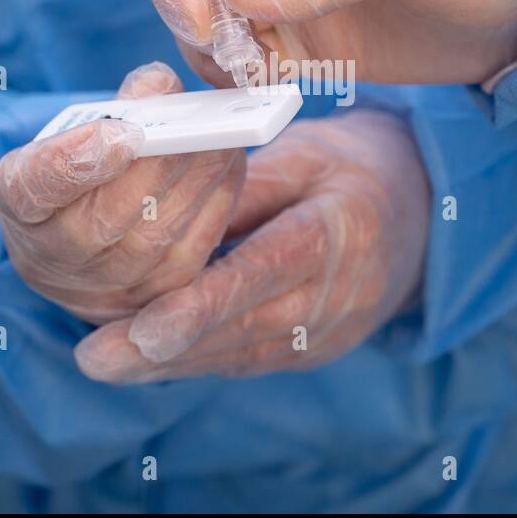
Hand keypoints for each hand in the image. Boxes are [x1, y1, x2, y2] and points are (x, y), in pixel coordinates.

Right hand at [0, 62, 244, 323]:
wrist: (81, 247)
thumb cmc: (78, 172)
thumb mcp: (72, 134)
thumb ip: (112, 109)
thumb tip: (160, 85)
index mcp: (21, 205)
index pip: (32, 189)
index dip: (73, 163)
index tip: (118, 134)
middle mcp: (54, 256)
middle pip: (105, 217)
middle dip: (156, 165)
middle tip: (193, 124)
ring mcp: (106, 285)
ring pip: (155, 234)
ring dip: (195, 179)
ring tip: (222, 136)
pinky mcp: (156, 294)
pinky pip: (192, 248)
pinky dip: (216, 200)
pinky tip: (228, 161)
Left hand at [74, 109, 429, 381]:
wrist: (420, 214)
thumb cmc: (349, 170)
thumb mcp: (303, 153)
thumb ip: (242, 187)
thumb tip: (171, 216)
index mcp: (339, 232)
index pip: (265, 273)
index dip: (203, 306)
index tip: (146, 331)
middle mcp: (337, 295)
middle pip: (243, 329)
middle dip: (165, 349)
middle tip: (95, 359)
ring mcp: (329, 331)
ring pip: (240, 353)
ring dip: (170, 363)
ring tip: (104, 363)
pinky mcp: (314, 349)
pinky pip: (249, 357)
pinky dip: (196, 359)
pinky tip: (144, 359)